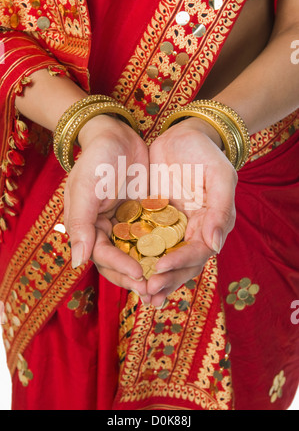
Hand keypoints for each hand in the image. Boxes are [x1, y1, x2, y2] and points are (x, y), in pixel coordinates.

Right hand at [64, 114, 150, 299]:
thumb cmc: (97, 159)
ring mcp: (126, 226)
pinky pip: (152, 239)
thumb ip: (80, 223)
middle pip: (120, 263)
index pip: (103, 256)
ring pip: (138, 255)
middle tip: (156, 293)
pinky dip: (161, 252)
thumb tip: (76, 262)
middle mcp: (106, 232)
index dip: (120, 267)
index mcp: (88, 228)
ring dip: (151, 271)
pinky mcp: (143, 218)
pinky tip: (176, 261)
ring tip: (167, 287)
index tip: (140, 274)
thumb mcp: (85, 188)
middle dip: (137, 279)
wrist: (117, 135)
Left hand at [147, 118, 237, 306]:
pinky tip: (127, 270)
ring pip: (164, 258)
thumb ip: (221, 209)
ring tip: (141, 294)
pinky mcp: (153, 221)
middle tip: (148, 292)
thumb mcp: (219, 176)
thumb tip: (215, 246)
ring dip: (153, 277)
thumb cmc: (205, 153)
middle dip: (166, 279)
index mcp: (211, 224)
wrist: (182, 136)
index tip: (161, 268)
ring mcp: (172, 228)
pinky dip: (139, 258)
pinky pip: (146, 243)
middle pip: (181, 263)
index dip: (180, 261)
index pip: (197, 251)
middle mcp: (192, 231)